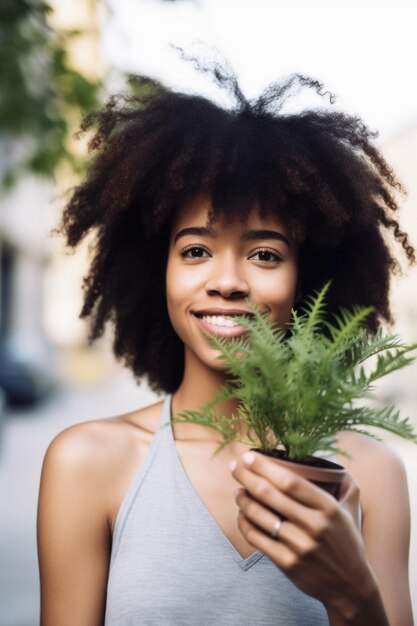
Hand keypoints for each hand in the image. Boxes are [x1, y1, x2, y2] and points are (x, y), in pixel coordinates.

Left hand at [229, 451, 377, 616]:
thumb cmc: (348, 543)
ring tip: (238, 490)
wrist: (351, 587)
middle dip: (246, 476)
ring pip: (258, 515)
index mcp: (328, 508)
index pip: (290, 481)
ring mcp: (299, 546)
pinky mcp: (287, 563)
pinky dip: (244, 522)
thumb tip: (335, 465)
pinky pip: (256, 537)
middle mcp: (314, 526)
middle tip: (234, 466)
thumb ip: (346, 485)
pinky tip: (242, 514)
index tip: (249, 456)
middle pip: (269, 494)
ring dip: (242, 499)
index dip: (265, 467)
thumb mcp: (352, 511)